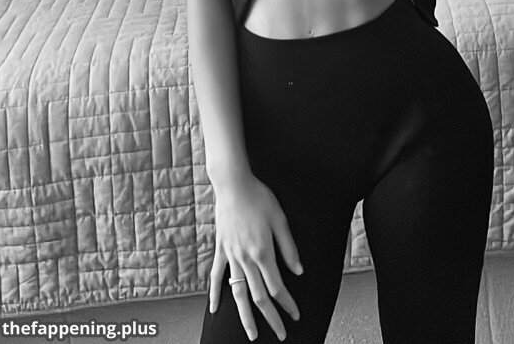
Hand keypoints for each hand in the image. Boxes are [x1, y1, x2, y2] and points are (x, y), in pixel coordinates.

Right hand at [210, 171, 302, 341]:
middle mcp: (245, 259)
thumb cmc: (258, 197)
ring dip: (245, 316)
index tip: (295, 315)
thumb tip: (298, 270)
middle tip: (280, 334)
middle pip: (259, 296)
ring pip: (237, 293)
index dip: (287, 304)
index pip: (277, 287)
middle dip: (271, 318)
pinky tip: (215, 310)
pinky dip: (214, 294)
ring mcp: (230, 256)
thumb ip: (288, 247)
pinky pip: (216, 276)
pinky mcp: (220, 249)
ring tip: (251, 334)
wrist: (232, 184)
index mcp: (262, 252)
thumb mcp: (280, 218)